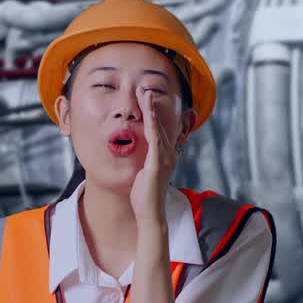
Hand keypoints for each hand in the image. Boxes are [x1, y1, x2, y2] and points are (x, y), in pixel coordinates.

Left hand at [131, 89, 176, 223]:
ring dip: (151, 110)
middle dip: (152, 106)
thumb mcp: (142, 174)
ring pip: (158, 128)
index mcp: (165, 156)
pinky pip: (155, 140)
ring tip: (145, 93)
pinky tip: (148, 114)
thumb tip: (134, 154)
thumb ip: (141, 162)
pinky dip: (153, 125)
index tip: (145, 98)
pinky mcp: (158, 164)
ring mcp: (165, 159)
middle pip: (160, 124)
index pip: (158, 129)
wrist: (150, 214)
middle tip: (144, 88)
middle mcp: (168, 154)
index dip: (152, 113)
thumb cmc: (145, 197)